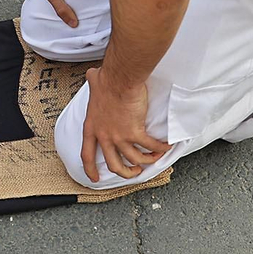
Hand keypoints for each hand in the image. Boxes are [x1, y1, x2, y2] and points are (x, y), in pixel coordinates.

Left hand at [80, 67, 165, 182]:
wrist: (120, 78)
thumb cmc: (107, 79)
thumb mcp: (93, 84)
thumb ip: (92, 83)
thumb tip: (93, 75)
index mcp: (92, 128)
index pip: (87, 155)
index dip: (90, 169)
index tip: (94, 178)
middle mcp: (104, 136)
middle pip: (113, 165)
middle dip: (125, 173)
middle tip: (133, 172)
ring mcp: (119, 136)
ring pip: (134, 159)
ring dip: (146, 161)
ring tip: (153, 158)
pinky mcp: (135, 132)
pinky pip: (149, 146)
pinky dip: (159, 148)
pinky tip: (165, 147)